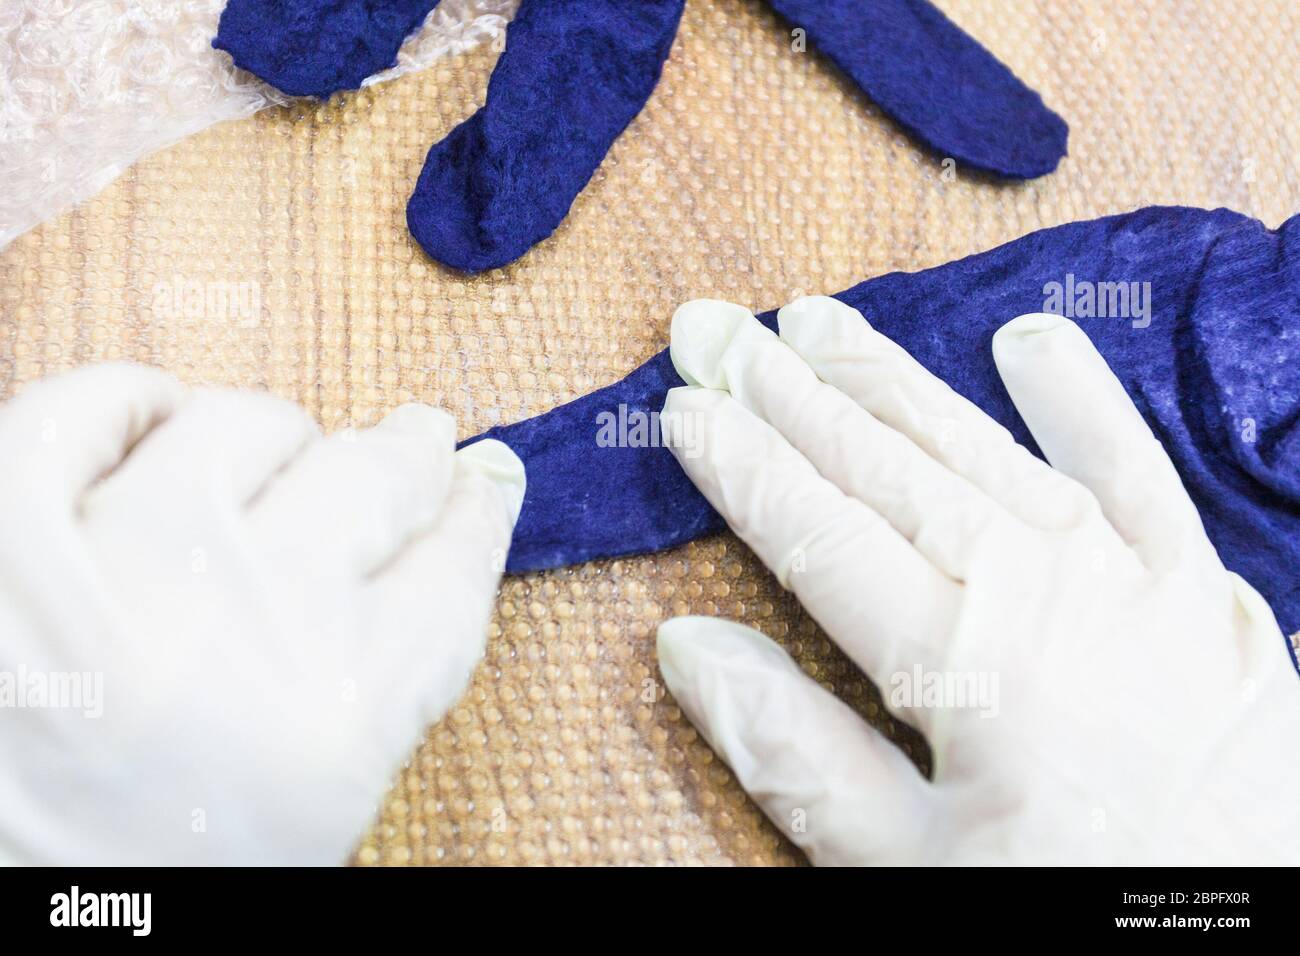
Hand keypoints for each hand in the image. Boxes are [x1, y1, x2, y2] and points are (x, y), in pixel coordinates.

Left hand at [0, 364, 523, 864]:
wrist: (9, 908)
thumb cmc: (156, 873)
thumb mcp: (320, 807)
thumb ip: (400, 668)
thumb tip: (460, 521)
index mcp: (332, 722)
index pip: (450, 569)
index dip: (477, 510)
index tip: (481, 480)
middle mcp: (235, 631)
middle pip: (371, 482)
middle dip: (409, 458)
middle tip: (413, 445)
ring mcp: (109, 570)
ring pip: (239, 428)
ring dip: (273, 440)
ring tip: (269, 467)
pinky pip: (77, 416)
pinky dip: (126, 404)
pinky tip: (157, 427)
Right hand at [655, 297, 1298, 864]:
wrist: (1252, 922)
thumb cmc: (1067, 900)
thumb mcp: (907, 864)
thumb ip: (795, 749)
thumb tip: (686, 644)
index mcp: (955, 655)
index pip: (815, 529)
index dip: (741, 464)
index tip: (685, 404)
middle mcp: (1033, 583)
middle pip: (882, 465)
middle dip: (787, 392)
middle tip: (718, 331)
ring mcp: (1122, 569)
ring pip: (978, 444)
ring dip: (890, 378)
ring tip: (818, 322)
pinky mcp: (1195, 580)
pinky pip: (1132, 464)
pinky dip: (1080, 400)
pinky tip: (1028, 341)